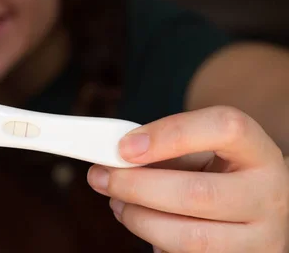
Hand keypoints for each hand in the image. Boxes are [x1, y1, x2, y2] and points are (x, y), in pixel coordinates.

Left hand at [87, 106, 288, 251]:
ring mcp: (263, 238)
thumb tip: (112, 156)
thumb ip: (164, 148)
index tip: (124, 147)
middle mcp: (269, 195)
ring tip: (117, 203)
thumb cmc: (218, 172)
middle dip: (135, 187)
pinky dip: (155, 243)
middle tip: (100, 177)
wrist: (260, 207)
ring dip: (140, 220)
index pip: (223, 128)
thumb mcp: (201, 151)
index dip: (169, 135)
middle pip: (197, 193)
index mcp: (258, 151)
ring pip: (191, 237)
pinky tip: (142, 223)